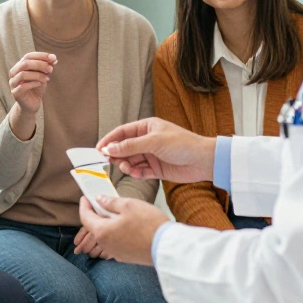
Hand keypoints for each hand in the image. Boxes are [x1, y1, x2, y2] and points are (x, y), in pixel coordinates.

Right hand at [9, 52, 55, 116]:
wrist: (32, 104)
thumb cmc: (37, 87)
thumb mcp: (43, 75)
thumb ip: (47, 67)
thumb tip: (54, 58)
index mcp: (19, 66)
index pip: (28, 56)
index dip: (41, 56)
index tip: (53, 58)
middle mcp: (14, 73)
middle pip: (25, 63)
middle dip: (40, 64)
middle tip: (51, 69)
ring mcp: (13, 83)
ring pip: (23, 74)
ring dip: (38, 75)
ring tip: (47, 78)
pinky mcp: (15, 93)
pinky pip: (23, 86)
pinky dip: (33, 83)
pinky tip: (40, 84)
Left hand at [77, 196, 168, 265]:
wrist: (168, 247)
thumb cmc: (149, 224)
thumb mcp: (129, 205)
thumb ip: (111, 202)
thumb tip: (100, 200)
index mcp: (102, 232)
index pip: (85, 218)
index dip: (84, 206)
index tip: (85, 198)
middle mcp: (106, 245)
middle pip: (95, 227)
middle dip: (96, 214)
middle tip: (101, 202)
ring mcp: (116, 253)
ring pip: (106, 235)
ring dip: (107, 223)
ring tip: (116, 212)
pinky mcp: (126, 257)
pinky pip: (116, 242)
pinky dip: (116, 232)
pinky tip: (126, 225)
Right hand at [97, 117, 215, 182]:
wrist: (203, 161)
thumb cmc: (183, 144)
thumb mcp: (154, 141)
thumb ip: (130, 146)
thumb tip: (111, 148)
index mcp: (146, 128)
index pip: (122, 133)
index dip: (109, 140)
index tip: (99, 149)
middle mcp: (147, 141)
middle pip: (124, 148)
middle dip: (117, 155)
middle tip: (112, 162)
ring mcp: (151, 155)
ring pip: (131, 161)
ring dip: (127, 165)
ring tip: (129, 169)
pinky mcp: (156, 169)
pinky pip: (140, 171)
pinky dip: (137, 173)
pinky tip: (138, 174)